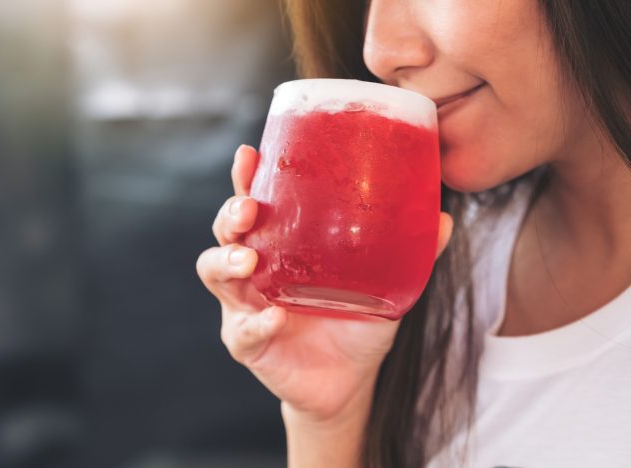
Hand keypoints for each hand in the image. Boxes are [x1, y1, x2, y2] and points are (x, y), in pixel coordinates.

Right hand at [197, 144, 453, 420]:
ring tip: (249, 261)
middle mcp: (256, 269)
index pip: (255, 203)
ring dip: (226, 262)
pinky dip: (256, 323)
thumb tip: (442, 218)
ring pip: (214, 273)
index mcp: (282, 245)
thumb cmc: (357, 321)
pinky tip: (276, 317)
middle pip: (225, 232)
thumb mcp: (385, 283)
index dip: (245, 179)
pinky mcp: (248, 342)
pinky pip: (242, 331)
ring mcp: (246, 306)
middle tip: (249, 208)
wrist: (349, 379)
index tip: (249, 155)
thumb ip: (408, 252)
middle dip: (230, 215)